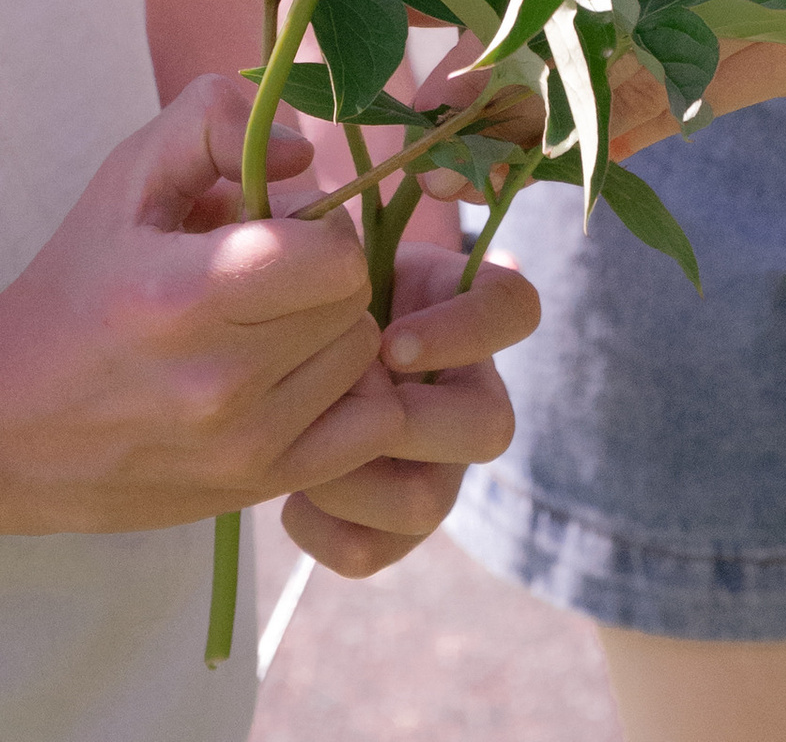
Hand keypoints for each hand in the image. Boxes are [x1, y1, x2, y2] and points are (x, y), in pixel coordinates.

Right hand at [0, 76, 379, 534]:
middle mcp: (221, 383)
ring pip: (364, 360)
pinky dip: (351, 394)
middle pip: (355, 302)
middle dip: (324, 272)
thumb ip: (211, 124)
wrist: (8, 425)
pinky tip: (297, 376)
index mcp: (183, 297)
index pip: (333, 256)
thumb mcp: (124, 178)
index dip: (316, 224)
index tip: (273, 225)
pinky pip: (370, 430)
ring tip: (274, 323)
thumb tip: (303, 155)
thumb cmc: (75, 284)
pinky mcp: (258, 489)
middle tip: (270, 273)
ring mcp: (244, 448)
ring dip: (334, 330)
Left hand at [277, 239, 538, 577]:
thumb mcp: (325, 239)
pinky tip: (289, 493)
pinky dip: (322, 528)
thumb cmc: (306, 282)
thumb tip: (337, 234)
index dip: (468, 331)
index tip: (393, 342)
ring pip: (430, 503)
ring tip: (300, 450)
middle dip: (412, 422)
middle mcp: (464, 395)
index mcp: (462, 309)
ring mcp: (434, 467)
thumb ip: (337, 233)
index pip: (515, 309)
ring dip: (355, 479)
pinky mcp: (389, 526)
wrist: (271, 355)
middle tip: (345, 401)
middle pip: (492, 426)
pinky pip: (372, 552)